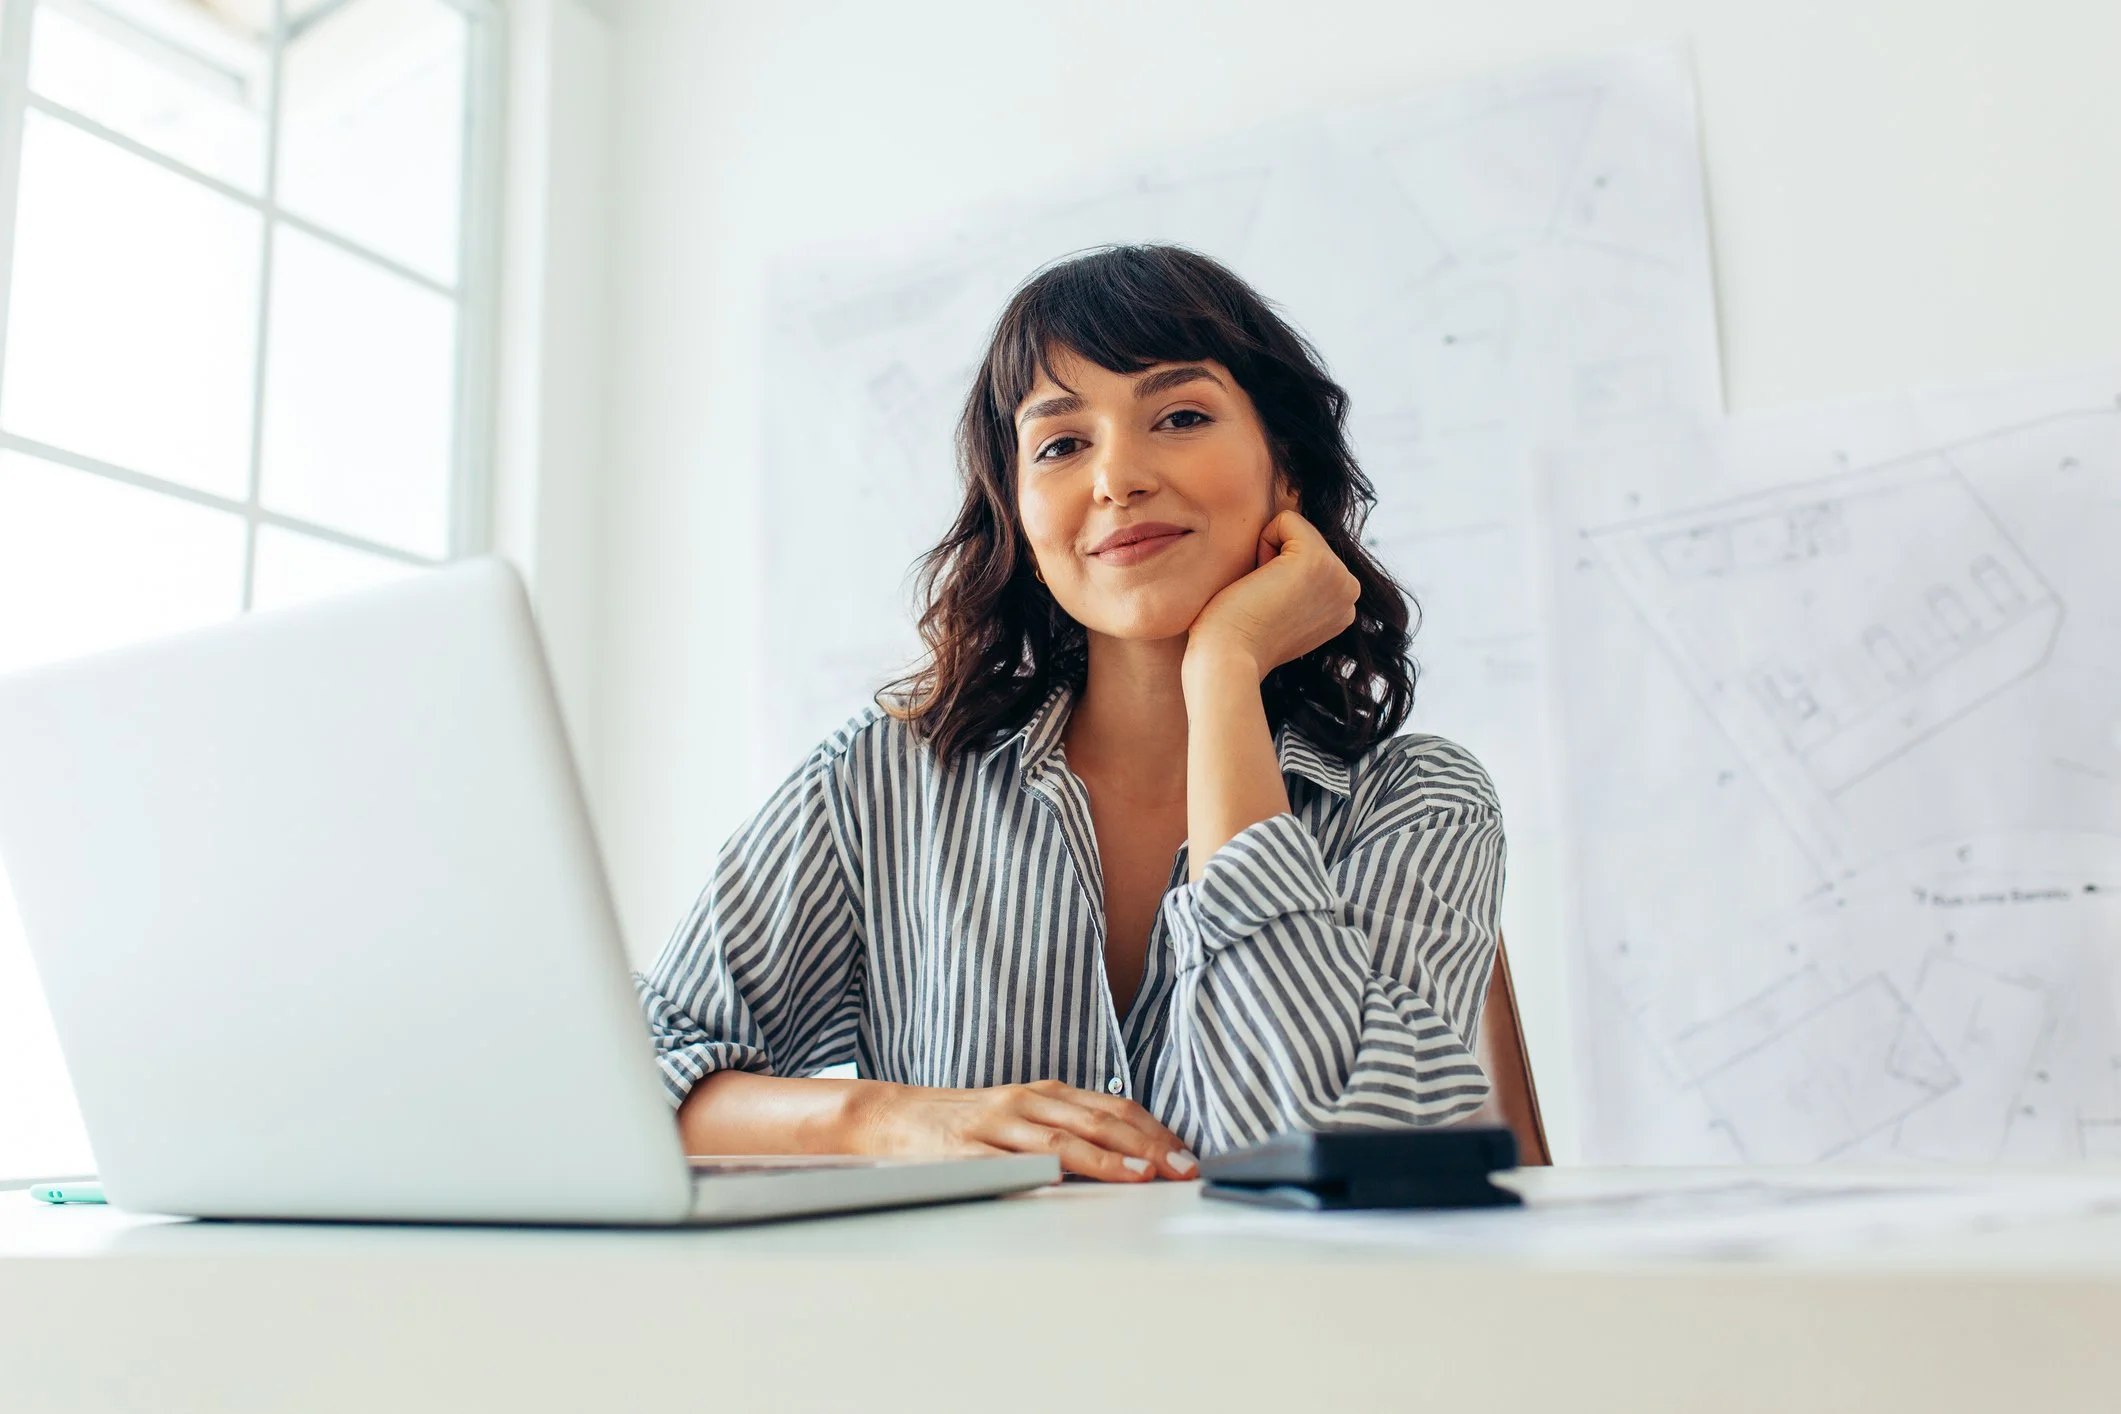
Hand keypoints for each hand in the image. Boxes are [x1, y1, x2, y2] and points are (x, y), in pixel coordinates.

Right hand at [851, 1079, 1198, 1182]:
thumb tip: (1132, 1156)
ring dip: (1105, 1158)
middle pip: (1096, 1121)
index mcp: (1044, 1093)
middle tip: (1181, 1170)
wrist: (889, 1117)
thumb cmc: (964, 1124)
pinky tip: (1061, 1182)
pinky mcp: (963, 1152)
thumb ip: (1068, 1129)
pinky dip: (1034, 1170)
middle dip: (1146, 1146)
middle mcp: (1025, 1102)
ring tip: (1140, 1175)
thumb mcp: (1022, 1116)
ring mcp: (994, 1125)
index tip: (1187, 1157)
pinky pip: (1004, 1162)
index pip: (1112, 1108)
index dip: (1154, 1131)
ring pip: (1058, 1139)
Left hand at [1183, 509, 1360, 682]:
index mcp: (1342, 605)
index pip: (1308, 555)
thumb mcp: (1280, 608)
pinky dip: (1261, 543)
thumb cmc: (1237, 635)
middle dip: (1273, 559)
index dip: (1277, 572)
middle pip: (1304, 537)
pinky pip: (1285, 520)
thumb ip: (1295, 585)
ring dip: (1266, 554)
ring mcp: (1338, 576)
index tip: (1268, 608)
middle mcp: (1349, 591)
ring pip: (1294, 528)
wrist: (1226, 658)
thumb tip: (1284, 555)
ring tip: (1261, 594)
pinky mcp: (1316, 560)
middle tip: (1262, 602)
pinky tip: (1259, 582)